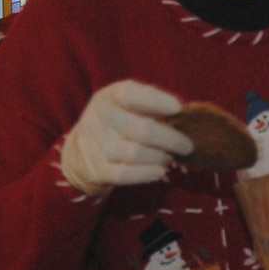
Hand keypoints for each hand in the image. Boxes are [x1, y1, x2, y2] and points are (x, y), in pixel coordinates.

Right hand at [57, 80, 192, 195]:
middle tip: (187, 145)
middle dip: (170, 139)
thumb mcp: (128, 105)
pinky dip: (146, 174)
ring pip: (135, 154)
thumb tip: (185, 115)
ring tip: (170, 158)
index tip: (178, 108)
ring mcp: (95, 145)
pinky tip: (159, 171)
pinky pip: (125, 175)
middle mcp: (99, 117)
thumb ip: (153, 106)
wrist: (81, 149)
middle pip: (140, 130)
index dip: (156, 101)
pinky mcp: (96, 169)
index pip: (130, 94)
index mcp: (110, 97)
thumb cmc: (119, 122)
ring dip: (160, 158)